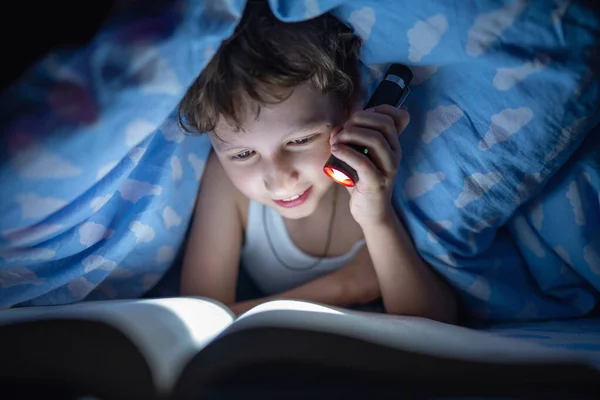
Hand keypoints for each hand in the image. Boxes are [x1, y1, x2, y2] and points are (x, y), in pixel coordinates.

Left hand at [329, 105, 409, 226]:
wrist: (371, 212)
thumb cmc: (362, 182)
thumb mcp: (359, 157)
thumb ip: (351, 142)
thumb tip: (337, 129)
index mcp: (392, 145)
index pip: (390, 117)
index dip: (371, 111)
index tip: (353, 119)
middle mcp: (394, 154)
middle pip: (383, 125)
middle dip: (359, 121)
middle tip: (342, 131)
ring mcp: (388, 169)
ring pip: (375, 140)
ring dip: (351, 135)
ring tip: (336, 141)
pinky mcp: (377, 183)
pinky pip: (364, 163)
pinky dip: (347, 153)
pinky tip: (335, 150)